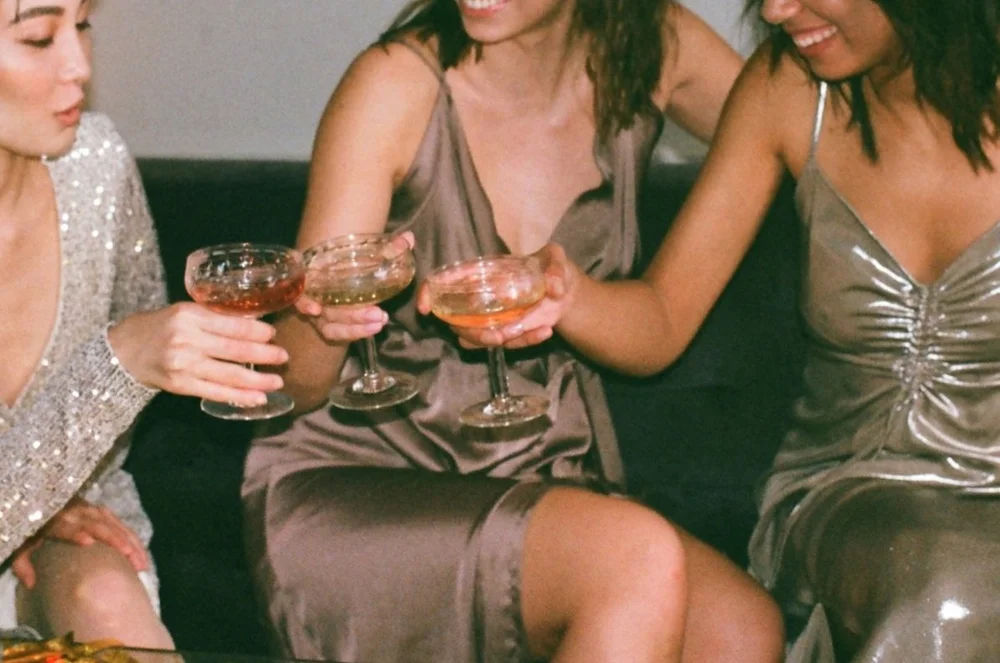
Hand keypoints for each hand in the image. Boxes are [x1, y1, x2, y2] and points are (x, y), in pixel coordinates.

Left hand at [11, 497, 147, 588]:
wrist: (39, 502)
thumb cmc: (31, 530)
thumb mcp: (19, 547)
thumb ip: (22, 565)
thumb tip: (32, 584)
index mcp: (53, 520)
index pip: (66, 526)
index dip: (76, 532)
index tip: (87, 542)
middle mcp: (75, 512)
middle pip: (99, 525)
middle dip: (117, 540)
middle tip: (131, 558)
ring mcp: (90, 509)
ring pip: (114, 523)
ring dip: (130, 541)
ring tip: (141, 561)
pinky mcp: (99, 510)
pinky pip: (119, 522)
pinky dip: (131, 536)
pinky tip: (139, 550)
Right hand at [108, 302, 288, 406]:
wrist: (126, 350)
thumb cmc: (163, 327)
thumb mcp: (186, 312)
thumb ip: (217, 317)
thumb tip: (258, 320)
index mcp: (190, 315)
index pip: (232, 325)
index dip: (257, 331)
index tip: (274, 334)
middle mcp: (187, 339)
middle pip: (235, 350)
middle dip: (265, 355)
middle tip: (284, 357)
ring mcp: (184, 365)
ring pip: (229, 375)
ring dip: (258, 380)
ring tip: (278, 382)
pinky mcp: (181, 385)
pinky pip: (216, 393)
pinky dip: (240, 397)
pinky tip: (258, 398)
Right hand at [295, 231, 415, 342]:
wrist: (344, 269)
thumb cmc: (350, 260)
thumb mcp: (367, 253)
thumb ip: (388, 247)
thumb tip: (408, 238)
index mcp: (314, 275)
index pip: (301, 289)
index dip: (304, 302)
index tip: (315, 310)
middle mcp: (314, 295)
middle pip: (327, 312)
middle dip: (352, 316)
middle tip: (378, 313)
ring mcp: (321, 313)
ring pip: (332, 327)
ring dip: (355, 328)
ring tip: (380, 321)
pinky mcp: (331, 324)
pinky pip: (336, 333)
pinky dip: (352, 333)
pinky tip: (372, 330)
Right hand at [416, 242, 579, 349]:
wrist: (568, 291)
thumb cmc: (551, 267)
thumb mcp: (555, 257)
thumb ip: (554, 267)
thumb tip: (554, 287)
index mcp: (479, 274)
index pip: (443, 282)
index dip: (428, 294)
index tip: (424, 308)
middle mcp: (479, 299)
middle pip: (456, 321)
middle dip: (472, 332)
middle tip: (498, 335)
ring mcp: (492, 319)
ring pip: (474, 338)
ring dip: (492, 341)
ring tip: (522, 332)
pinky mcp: (508, 333)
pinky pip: (508, 343)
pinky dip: (525, 341)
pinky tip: (545, 331)